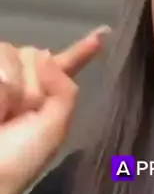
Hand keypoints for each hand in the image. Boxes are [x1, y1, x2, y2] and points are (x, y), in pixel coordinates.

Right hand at [0, 26, 109, 193]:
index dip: (83, 50)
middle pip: (31, 54)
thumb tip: (45, 54)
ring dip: (10, 89)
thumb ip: (63, 91)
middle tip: (20, 116)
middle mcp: (20, 81)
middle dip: (30, 85)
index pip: (66, 66)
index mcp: (47, 96)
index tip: (103, 33)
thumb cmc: (20, 160)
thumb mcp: (54, 129)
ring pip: (8, 54)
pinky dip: (0, 91)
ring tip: (3, 117)